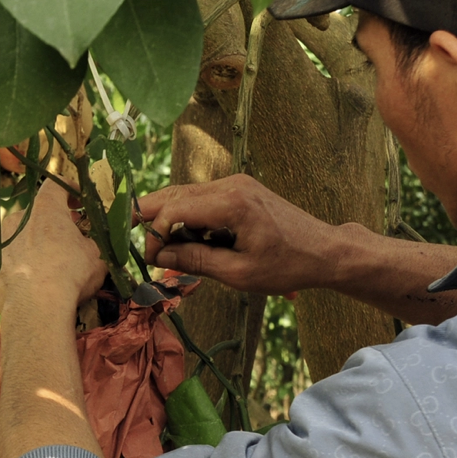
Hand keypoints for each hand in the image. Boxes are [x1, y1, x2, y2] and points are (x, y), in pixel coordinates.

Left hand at [0, 180, 106, 312]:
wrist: (37, 306)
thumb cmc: (71, 274)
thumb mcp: (96, 255)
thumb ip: (89, 243)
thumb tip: (87, 243)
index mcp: (45, 209)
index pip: (55, 185)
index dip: (68, 189)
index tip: (77, 201)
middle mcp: (18, 219)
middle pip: (35, 214)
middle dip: (50, 224)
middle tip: (65, 241)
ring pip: (16, 238)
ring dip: (30, 245)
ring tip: (44, 266)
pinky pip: (4, 263)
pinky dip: (15, 270)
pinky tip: (26, 285)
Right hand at [136, 175, 340, 296]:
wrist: (325, 250)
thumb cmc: (288, 265)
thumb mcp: (239, 273)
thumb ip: (196, 261)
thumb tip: (161, 257)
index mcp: (232, 203)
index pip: (175, 209)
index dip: (155, 234)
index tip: (151, 260)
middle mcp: (231, 185)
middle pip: (175, 194)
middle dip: (151, 217)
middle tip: (131, 237)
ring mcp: (236, 184)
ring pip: (186, 195)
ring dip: (169, 218)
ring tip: (159, 246)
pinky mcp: (240, 190)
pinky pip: (202, 199)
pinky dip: (188, 217)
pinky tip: (185, 240)